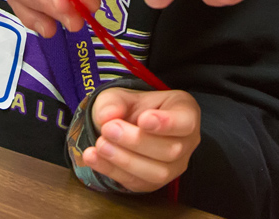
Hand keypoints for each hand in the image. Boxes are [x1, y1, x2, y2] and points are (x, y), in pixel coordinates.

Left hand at [84, 87, 199, 192]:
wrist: (125, 124)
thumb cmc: (131, 107)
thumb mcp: (120, 94)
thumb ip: (113, 102)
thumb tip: (106, 116)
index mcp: (185, 113)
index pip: (185, 122)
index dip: (167, 123)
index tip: (143, 119)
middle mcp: (185, 143)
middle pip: (170, 150)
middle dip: (136, 141)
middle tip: (109, 129)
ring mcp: (173, 167)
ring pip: (157, 173)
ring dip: (125, 160)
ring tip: (100, 145)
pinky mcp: (154, 184)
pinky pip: (137, 183)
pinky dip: (112, 171)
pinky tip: (93, 157)